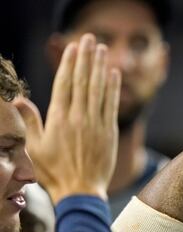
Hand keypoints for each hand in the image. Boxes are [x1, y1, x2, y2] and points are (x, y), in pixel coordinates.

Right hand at [14, 34, 119, 203]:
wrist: (80, 191)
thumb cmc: (54, 172)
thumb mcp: (35, 147)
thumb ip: (30, 121)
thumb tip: (19, 100)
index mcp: (58, 119)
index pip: (65, 84)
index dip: (69, 64)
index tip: (73, 48)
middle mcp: (79, 118)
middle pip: (83, 81)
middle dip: (86, 58)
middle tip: (90, 39)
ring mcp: (96, 124)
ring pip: (99, 89)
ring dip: (101, 67)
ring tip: (103, 49)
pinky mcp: (109, 132)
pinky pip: (112, 105)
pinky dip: (113, 88)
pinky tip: (114, 74)